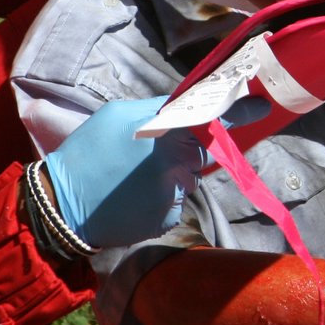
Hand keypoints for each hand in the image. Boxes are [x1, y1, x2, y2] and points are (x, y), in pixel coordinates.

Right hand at [41, 95, 269, 247]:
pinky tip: (133, 199)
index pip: (209, 116)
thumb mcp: (117, 115)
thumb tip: (184, 106)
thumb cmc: (87, 153)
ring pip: (186, 178)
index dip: (237, 111)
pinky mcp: (168, 217)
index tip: (262, 108)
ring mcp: (173, 191)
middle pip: (198, 151)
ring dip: (169, 176)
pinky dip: (160, 200)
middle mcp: (175, 159)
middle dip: (183, 151)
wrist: (63, 204)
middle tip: (143, 158)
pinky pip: (175, 202)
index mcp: (162, 129)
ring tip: (131, 179)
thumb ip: (156, 109)